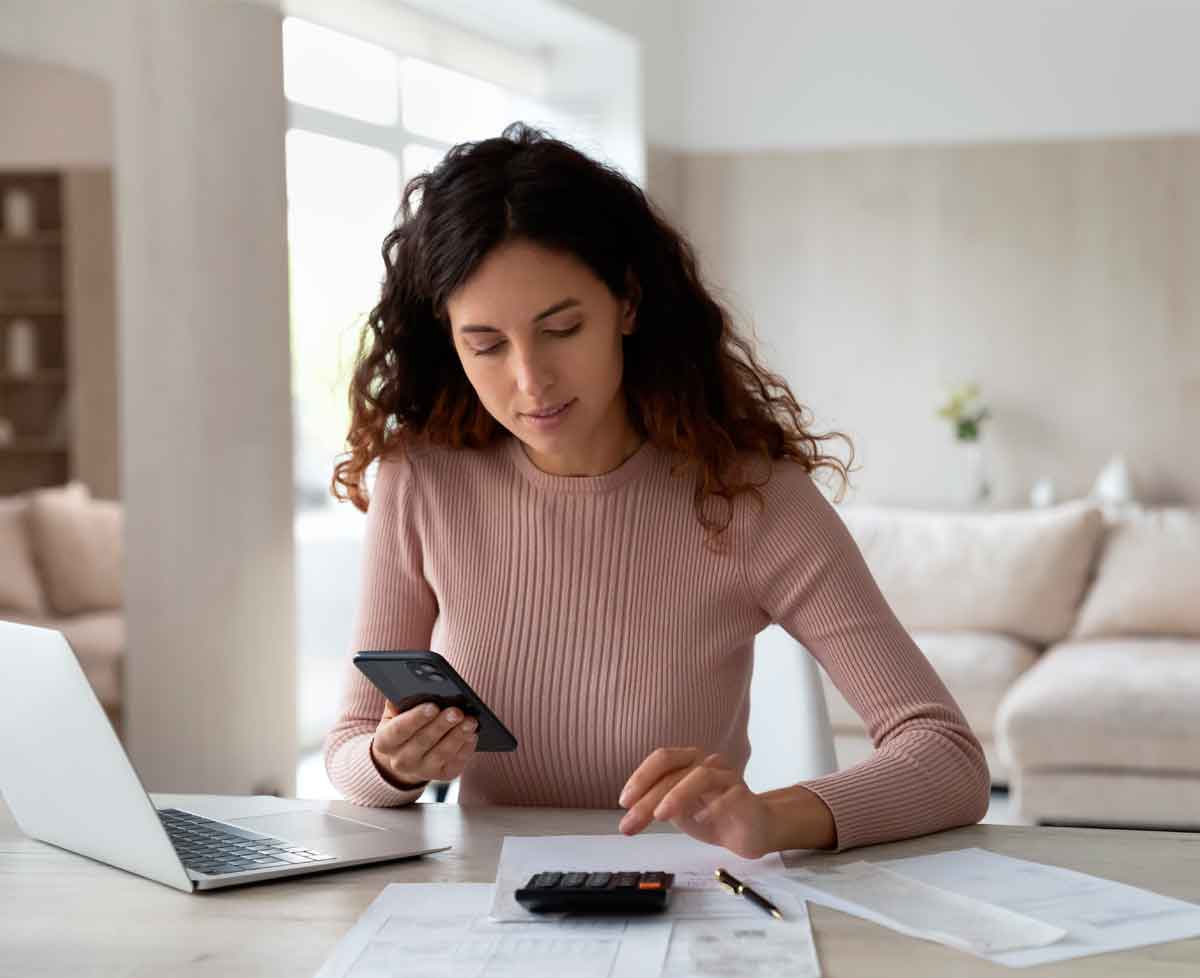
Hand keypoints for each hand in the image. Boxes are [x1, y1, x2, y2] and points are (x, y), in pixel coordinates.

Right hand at [370, 700, 477, 790]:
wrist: (406, 758)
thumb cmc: (402, 727)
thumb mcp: (394, 714)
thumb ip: (399, 703)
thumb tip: (407, 688)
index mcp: (385, 742)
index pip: (399, 730)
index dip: (416, 718)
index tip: (432, 706)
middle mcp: (400, 761)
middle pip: (423, 742)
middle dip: (442, 725)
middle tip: (457, 711)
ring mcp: (421, 771)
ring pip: (441, 753)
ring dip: (458, 736)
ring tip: (471, 721)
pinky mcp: (442, 775)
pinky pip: (456, 762)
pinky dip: (466, 747)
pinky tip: (472, 734)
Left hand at [617, 748, 773, 859]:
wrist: (751, 831)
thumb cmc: (712, 816)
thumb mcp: (677, 812)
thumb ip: (657, 806)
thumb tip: (630, 814)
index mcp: (688, 762)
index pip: (662, 759)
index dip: (641, 777)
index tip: (624, 802)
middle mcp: (707, 763)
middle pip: (675, 772)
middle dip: (649, 798)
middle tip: (632, 822)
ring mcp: (727, 777)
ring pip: (701, 776)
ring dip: (677, 795)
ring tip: (660, 816)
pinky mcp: (745, 796)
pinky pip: (729, 796)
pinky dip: (712, 807)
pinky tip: (700, 820)